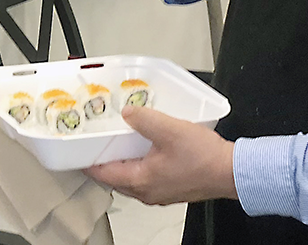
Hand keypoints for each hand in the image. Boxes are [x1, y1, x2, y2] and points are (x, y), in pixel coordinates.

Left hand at [84, 106, 236, 204]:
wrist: (231, 172)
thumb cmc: (204, 158)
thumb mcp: (170, 130)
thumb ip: (145, 120)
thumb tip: (128, 114)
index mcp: (140, 180)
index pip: (102, 174)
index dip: (87, 161)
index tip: (76, 152)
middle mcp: (146, 192)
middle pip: (114, 178)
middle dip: (103, 162)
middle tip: (96, 144)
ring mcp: (159, 193)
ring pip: (130, 179)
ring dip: (122, 164)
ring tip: (120, 143)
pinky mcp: (172, 189)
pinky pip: (146, 179)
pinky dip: (139, 166)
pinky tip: (146, 150)